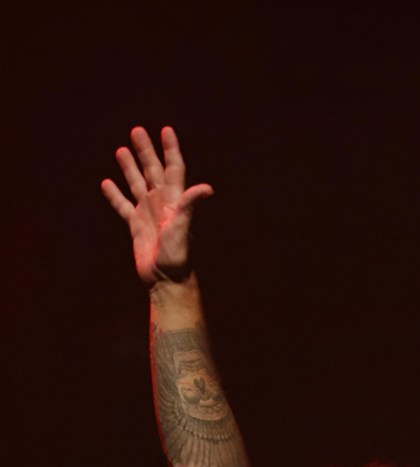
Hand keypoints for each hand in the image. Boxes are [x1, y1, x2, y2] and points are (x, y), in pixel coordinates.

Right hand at [101, 126, 212, 285]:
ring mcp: (148, 214)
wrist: (166, 279)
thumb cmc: (178, 256)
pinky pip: (123, 206)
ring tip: (121, 150)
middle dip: (146, 151)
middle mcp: (161, 203)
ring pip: (137, 184)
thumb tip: (207, 188)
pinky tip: (107, 183)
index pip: (173, 168)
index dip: (170, 149)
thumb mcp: (183, 228)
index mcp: (174, 200)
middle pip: (153, 170)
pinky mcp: (136, 226)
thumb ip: (190, 205)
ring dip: (130, 167)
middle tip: (137, 130)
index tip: (166, 130)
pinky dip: (115, 195)